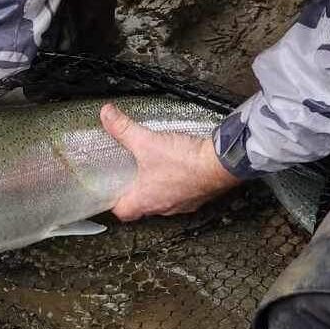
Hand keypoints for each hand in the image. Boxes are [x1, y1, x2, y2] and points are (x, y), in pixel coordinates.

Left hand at [100, 103, 241, 220]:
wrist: (222, 164)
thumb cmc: (186, 162)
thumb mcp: (146, 142)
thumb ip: (123, 129)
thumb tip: (107, 116)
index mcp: (146, 200)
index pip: (123, 212)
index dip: (114, 203)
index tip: (110, 192)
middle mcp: (164, 206)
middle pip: (142, 208)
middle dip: (134, 194)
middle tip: (128, 179)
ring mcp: (182, 204)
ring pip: (163, 201)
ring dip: (156, 189)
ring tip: (150, 172)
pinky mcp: (198, 196)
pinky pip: (182, 195)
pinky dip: (176, 185)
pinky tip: (175, 170)